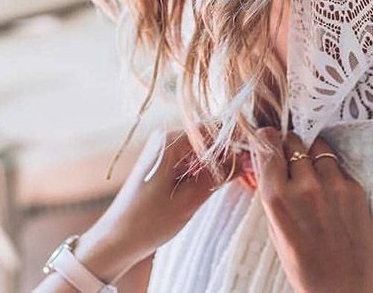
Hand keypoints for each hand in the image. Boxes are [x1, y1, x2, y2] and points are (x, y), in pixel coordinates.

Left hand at [40, 130, 250, 288]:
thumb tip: (246, 157)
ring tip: (242, 176)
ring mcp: (165, 146)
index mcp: (171, 139)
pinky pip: (194, 156)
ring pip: (205, 147)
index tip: (259, 157)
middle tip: (252, 171)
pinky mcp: (164, 159)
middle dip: (233, 152)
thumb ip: (219, 176)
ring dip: (222, 161)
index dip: (240, 143)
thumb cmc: (146, 223)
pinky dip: (209, 167)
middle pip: (212, 137)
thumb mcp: (188, 202)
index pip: (216, 131)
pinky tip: (222, 181)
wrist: (114, 240)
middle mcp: (167, 136)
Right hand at [251, 128, 372, 292]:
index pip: (268, 148)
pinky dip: (332, 170)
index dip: (268, 139)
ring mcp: (332, 184)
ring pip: (318, 147)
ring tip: (313, 168)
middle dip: (290, 145)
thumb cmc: (305, 269)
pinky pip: (338, 166)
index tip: (269, 136)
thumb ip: (274, 197)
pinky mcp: (354, 188)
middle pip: (293, 141)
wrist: (345, 291)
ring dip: (312, 153)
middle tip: (291, 153)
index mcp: (277, 199)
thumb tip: (269, 166)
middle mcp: (304, 185)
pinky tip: (332, 188)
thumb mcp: (277, 233)